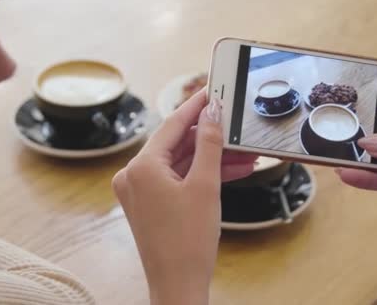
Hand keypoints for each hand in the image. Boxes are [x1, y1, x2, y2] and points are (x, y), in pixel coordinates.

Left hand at [112, 90, 255, 304]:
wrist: (178, 284)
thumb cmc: (189, 241)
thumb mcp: (205, 185)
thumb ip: (209, 144)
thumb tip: (212, 112)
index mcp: (140, 167)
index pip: (171, 125)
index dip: (196, 106)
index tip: (213, 91)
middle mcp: (133, 175)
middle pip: (176, 144)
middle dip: (210, 139)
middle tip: (236, 127)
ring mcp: (139, 190)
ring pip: (179, 163)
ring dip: (210, 159)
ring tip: (243, 155)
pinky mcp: (148, 203)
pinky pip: (176, 179)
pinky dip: (199, 175)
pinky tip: (229, 171)